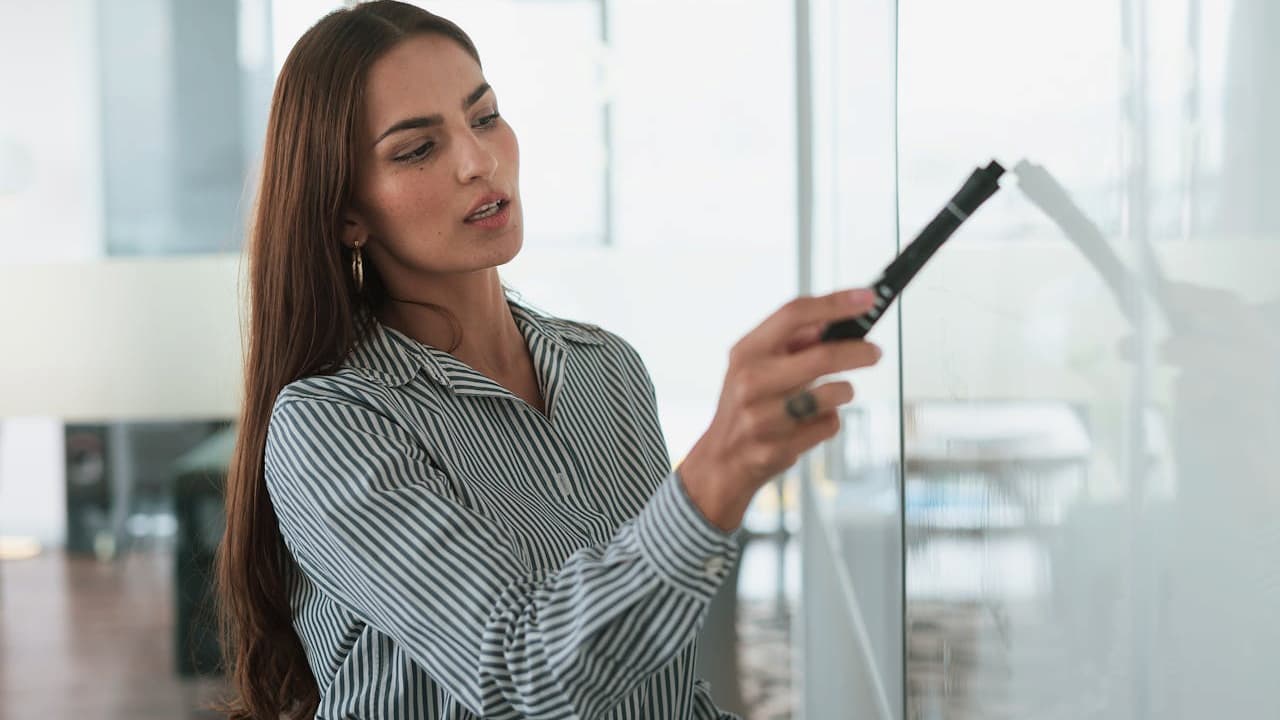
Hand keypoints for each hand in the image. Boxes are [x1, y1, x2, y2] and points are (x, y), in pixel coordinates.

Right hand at [677, 288, 882, 530]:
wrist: (721, 461)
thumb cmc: (745, 405)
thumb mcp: (754, 365)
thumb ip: (789, 342)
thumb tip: (833, 318)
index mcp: (746, 352)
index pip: (794, 314)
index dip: (834, 302)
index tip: (866, 297)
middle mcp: (751, 382)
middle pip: (822, 356)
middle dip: (859, 352)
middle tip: (875, 352)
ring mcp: (764, 418)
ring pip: (833, 395)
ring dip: (843, 392)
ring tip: (834, 395)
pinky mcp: (779, 448)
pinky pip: (829, 425)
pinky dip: (829, 421)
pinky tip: (810, 424)